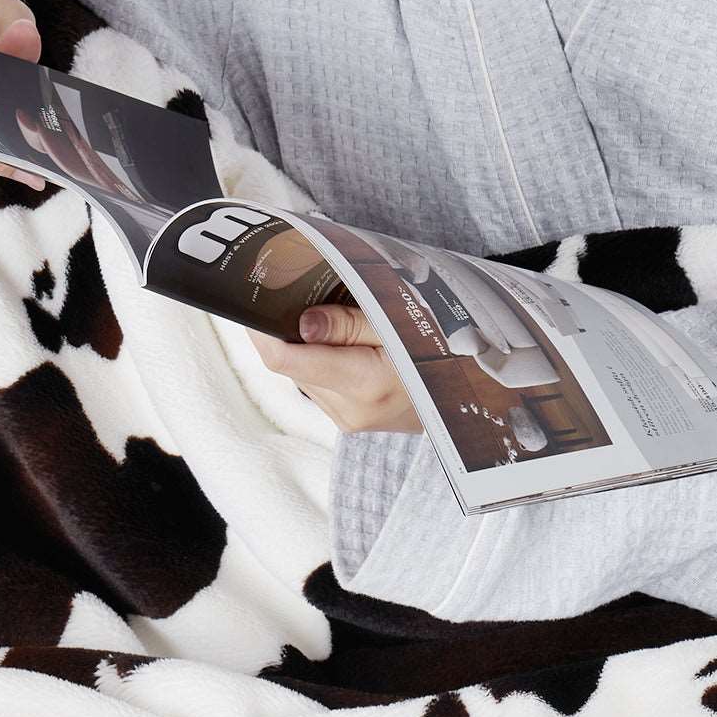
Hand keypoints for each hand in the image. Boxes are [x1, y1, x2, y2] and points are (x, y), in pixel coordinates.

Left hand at [247, 304, 422, 433]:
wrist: (465, 398)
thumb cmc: (439, 353)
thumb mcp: (400, 326)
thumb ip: (349, 325)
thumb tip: (301, 323)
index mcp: (363, 383)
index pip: (285, 360)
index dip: (260, 330)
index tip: (251, 302)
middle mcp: (348, 410)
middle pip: (290, 365)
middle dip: (286, 331)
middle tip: (296, 295)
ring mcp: (346, 420)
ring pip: (300, 375)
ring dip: (304, 347)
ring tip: (327, 318)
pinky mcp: (346, 421)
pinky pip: (317, 385)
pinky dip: (319, 362)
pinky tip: (340, 345)